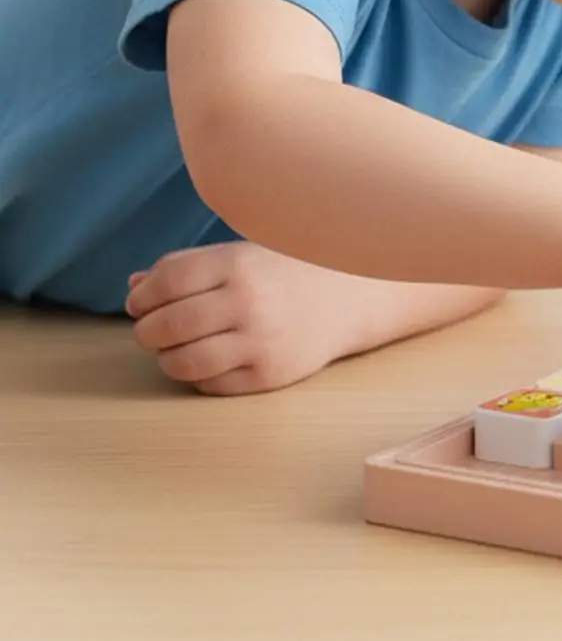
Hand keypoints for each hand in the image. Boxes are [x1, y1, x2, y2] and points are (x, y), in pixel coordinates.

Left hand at [125, 242, 361, 393]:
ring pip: (182, 362)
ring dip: (166, 358)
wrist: (348, 299)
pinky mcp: (270, 374)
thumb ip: (186, 266)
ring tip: (174, 348)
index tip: (139, 303)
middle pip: (167, 325)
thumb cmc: (283, 274)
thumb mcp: (239, 256)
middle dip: (146, 331)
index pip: (168, 282)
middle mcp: (250, 302)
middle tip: (151, 329)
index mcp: (240, 264)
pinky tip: (208, 359)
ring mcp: (261, 341)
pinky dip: (197, 376)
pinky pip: (210, 384)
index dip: (142, 297)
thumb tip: (134, 288)